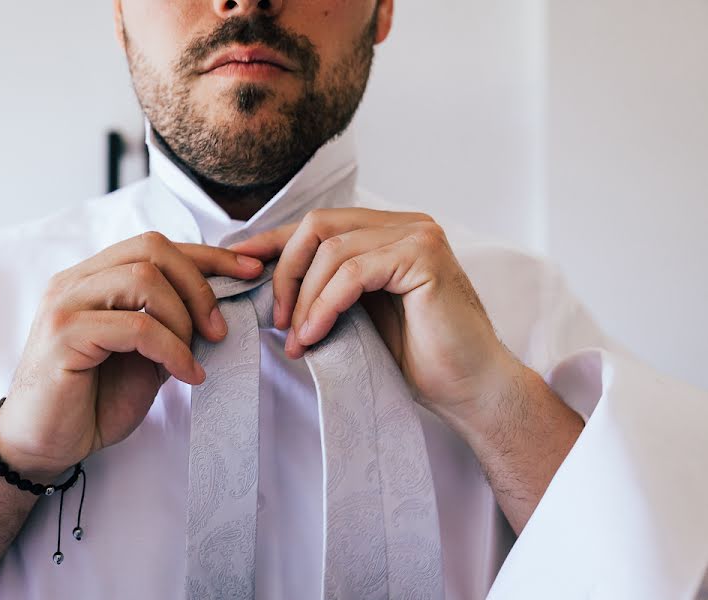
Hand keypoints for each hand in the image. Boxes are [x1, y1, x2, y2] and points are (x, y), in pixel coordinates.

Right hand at [0, 231, 264, 478]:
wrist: (44, 446)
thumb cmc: (92, 401)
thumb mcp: (146, 357)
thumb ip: (170, 326)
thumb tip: (217, 309)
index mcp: (94, 278)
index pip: (156, 246)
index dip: (208, 255)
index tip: (249, 272)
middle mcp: (76, 281)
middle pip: (152, 249)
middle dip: (199, 285)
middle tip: (219, 329)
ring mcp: (66, 304)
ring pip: (145, 279)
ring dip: (184, 318)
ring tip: (195, 355)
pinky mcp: (64, 334)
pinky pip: (137, 326)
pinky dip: (172, 349)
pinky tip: (186, 374)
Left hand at [228, 208, 519, 432]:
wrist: (469, 389)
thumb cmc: (420, 358)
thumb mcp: (360, 313)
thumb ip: (331, 286)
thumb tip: (271, 280)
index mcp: (391, 232)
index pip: (320, 226)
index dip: (274, 242)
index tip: (238, 264)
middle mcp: (407, 224)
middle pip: (319, 225)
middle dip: (286, 271)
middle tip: (278, 320)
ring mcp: (418, 235)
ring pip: (332, 250)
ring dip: (304, 298)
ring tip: (298, 340)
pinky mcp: (423, 257)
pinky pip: (352, 272)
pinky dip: (325, 304)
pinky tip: (315, 334)